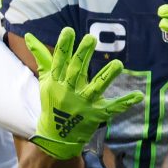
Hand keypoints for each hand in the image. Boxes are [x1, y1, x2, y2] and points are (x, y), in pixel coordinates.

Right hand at [26, 27, 142, 159]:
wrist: (56, 136)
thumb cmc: (52, 102)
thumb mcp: (46, 80)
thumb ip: (42, 57)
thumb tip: (28, 36)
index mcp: (57, 82)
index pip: (60, 61)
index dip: (64, 47)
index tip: (69, 31)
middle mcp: (69, 92)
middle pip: (77, 72)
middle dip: (83, 55)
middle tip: (91, 38)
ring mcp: (84, 104)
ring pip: (96, 89)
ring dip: (107, 77)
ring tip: (119, 64)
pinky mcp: (97, 115)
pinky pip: (112, 108)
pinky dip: (125, 103)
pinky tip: (139, 95)